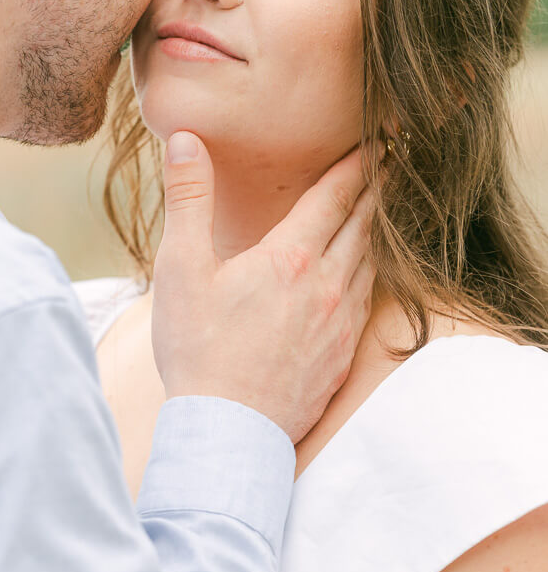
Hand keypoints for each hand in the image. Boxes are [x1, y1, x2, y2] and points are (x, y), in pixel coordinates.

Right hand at [151, 132, 375, 442]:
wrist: (228, 431)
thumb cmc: (198, 348)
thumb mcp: (181, 266)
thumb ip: (188, 198)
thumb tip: (187, 140)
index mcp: (290, 258)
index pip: (334, 196)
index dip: (356, 164)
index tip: (376, 140)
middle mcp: (326, 286)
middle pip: (362, 225)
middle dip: (376, 189)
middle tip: (391, 163)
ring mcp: (339, 325)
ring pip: (369, 264)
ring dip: (376, 231)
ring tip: (379, 213)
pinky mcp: (341, 357)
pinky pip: (366, 303)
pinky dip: (369, 275)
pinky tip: (362, 277)